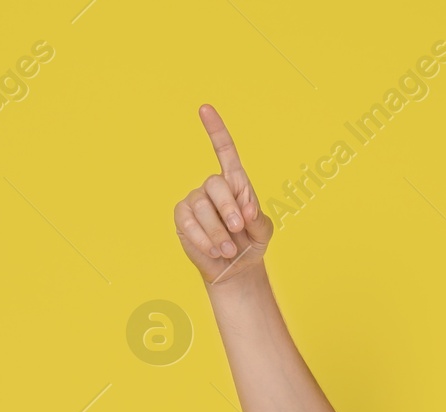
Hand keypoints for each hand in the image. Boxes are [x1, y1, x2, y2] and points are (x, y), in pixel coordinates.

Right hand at [174, 104, 274, 283]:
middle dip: (229, 209)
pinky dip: (204, 240)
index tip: (204, 109)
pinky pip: (189, 223)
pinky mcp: (182, 218)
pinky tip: (214, 251)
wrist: (236, 269)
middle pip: (216, 184)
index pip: (224, 151)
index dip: (215, 130)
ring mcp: (195, 200)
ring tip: (229, 249)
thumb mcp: (263, 231)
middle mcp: (213, 187)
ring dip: (219, 232)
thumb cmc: (250, 244)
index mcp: (235, 183)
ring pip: (202, 207)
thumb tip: (245, 209)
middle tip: (239, 229)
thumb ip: (258, 218)